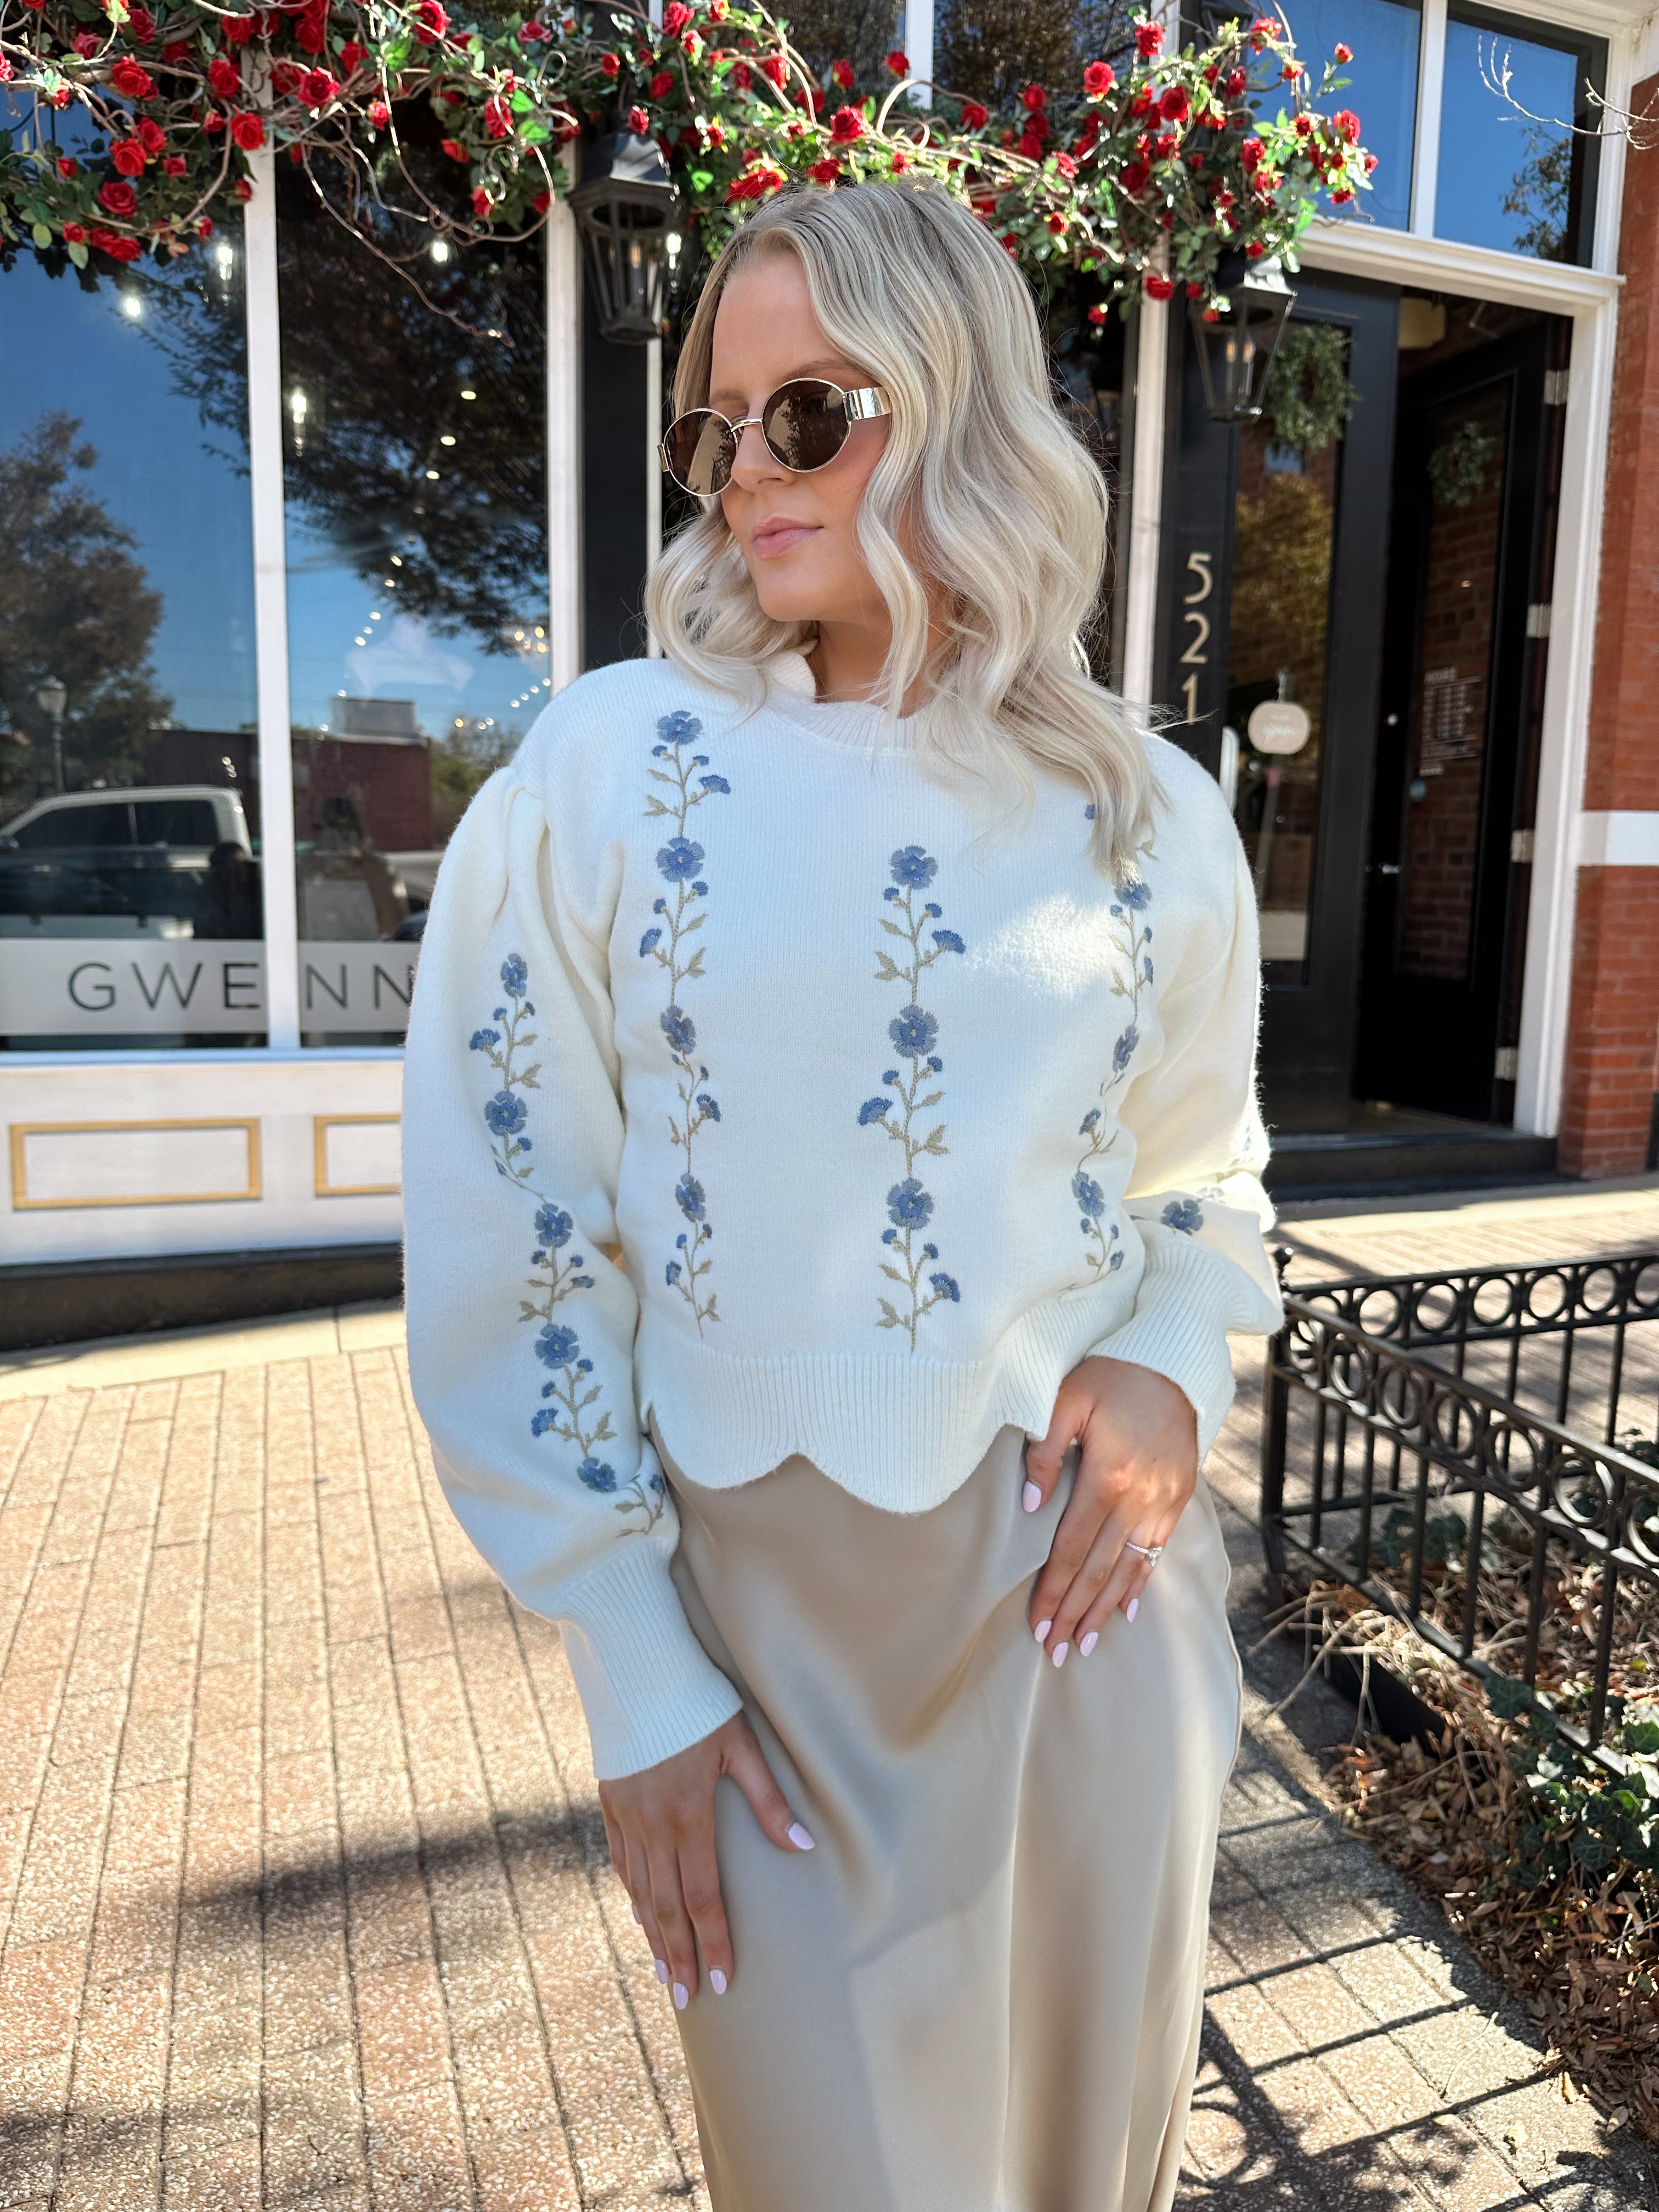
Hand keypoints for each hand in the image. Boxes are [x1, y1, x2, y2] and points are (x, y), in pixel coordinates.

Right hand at [598, 1712, 812, 2006]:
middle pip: (668, 1907)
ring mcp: (628, 1816)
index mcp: (690, 1816)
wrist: (636, 1671)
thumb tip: (803, 1847)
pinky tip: (640, 1914)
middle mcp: (654, 1826)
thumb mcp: (741, 1746)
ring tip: (665, 1971)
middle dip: (680, 1956)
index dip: (713, 1942)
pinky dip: (632, 1893)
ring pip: (641, 1890)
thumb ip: (769, 1801)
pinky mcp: (611, 1803)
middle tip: (687, 1999)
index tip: (721, 1982)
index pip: (703, 1897)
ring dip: (654, 1935)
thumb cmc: (699, 1704)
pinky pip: (620, 1861)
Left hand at [1022, 1356, 1197, 1664]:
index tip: (1038, 1624)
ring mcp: (1162, 1501)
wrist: (1173, 1363)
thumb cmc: (1112, 1376)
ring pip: (1129, 1568)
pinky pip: (1156, 1550)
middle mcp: (1138, 1498)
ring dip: (1105, 1609)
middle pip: (1099, 1569)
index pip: (1071, 1549)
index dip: (1054, 1590)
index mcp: (1106, 1477)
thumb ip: (1045, 1452)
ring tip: (1086, 1643)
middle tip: (1056, 1652)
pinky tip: (1128, 1610)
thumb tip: (1031, 1504)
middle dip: (1076, 1614)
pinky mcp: (1178, 1498)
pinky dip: (1140, 1582)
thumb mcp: (1066, 1400)